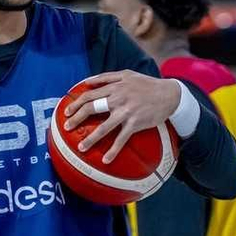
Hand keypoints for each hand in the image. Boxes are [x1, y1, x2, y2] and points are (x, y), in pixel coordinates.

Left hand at [62, 72, 182, 162]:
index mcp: (115, 86)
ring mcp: (126, 112)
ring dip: (91, 138)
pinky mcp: (135, 123)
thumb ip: (106, 76)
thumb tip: (87, 81)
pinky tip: (105, 160)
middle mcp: (118, 98)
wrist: (169, 94)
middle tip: (66, 127)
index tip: (66, 112)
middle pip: (91, 108)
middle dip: (76, 119)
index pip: (89, 94)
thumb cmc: (147, 84)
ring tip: (80, 148)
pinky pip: (121, 139)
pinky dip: (113, 150)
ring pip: (104, 127)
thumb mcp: (127, 74)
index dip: (76, 103)